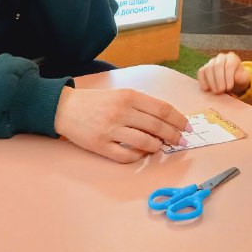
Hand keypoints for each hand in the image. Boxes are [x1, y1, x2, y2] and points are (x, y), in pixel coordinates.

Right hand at [53, 87, 188, 162]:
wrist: (64, 108)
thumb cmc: (96, 101)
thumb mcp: (120, 94)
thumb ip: (141, 104)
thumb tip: (166, 120)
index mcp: (128, 96)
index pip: (162, 109)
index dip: (178, 119)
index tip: (187, 127)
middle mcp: (121, 111)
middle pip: (157, 126)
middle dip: (173, 135)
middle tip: (181, 141)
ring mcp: (111, 130)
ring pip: (145, 142)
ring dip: (157, 147)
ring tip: (160, 147)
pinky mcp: (101, 146)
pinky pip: (127, 156)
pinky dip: (139, 157)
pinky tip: (141, 154)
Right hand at [197, 52, 250, 94]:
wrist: (232, 80)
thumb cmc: (238, 79)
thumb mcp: (243, 78)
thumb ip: (240, 77)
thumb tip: (235, 78)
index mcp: (232, 58)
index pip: (229, 65)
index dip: (228, 77)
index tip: (229, 88)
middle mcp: (221, 57)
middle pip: (217, 66)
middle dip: (219, 80)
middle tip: (221, 91)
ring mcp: (211, 61)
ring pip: (208, 69)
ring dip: (211, 82)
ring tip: (216, 92)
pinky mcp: (204, 68)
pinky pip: (201, 72)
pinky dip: (203, 81)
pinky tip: (206, 89)